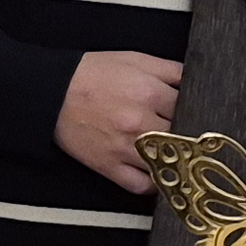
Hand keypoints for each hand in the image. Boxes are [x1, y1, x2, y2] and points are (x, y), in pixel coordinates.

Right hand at [58, 50, 183, 193]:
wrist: (52, 93)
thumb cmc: (92, 75)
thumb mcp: (136, 60)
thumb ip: (170, 70)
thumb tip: (194, 80)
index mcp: (149, 93)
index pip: (190, 108)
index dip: (192, 110)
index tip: (191, 113)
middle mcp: (140, 123)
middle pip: (182, 137)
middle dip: (185, 135)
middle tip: (184, 133)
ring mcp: (126, 148)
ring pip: (167, 163)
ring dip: (174, 160)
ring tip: (174, 154)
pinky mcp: (110, 166)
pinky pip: (142, 185)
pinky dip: (153, 183)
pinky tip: (157, 173)